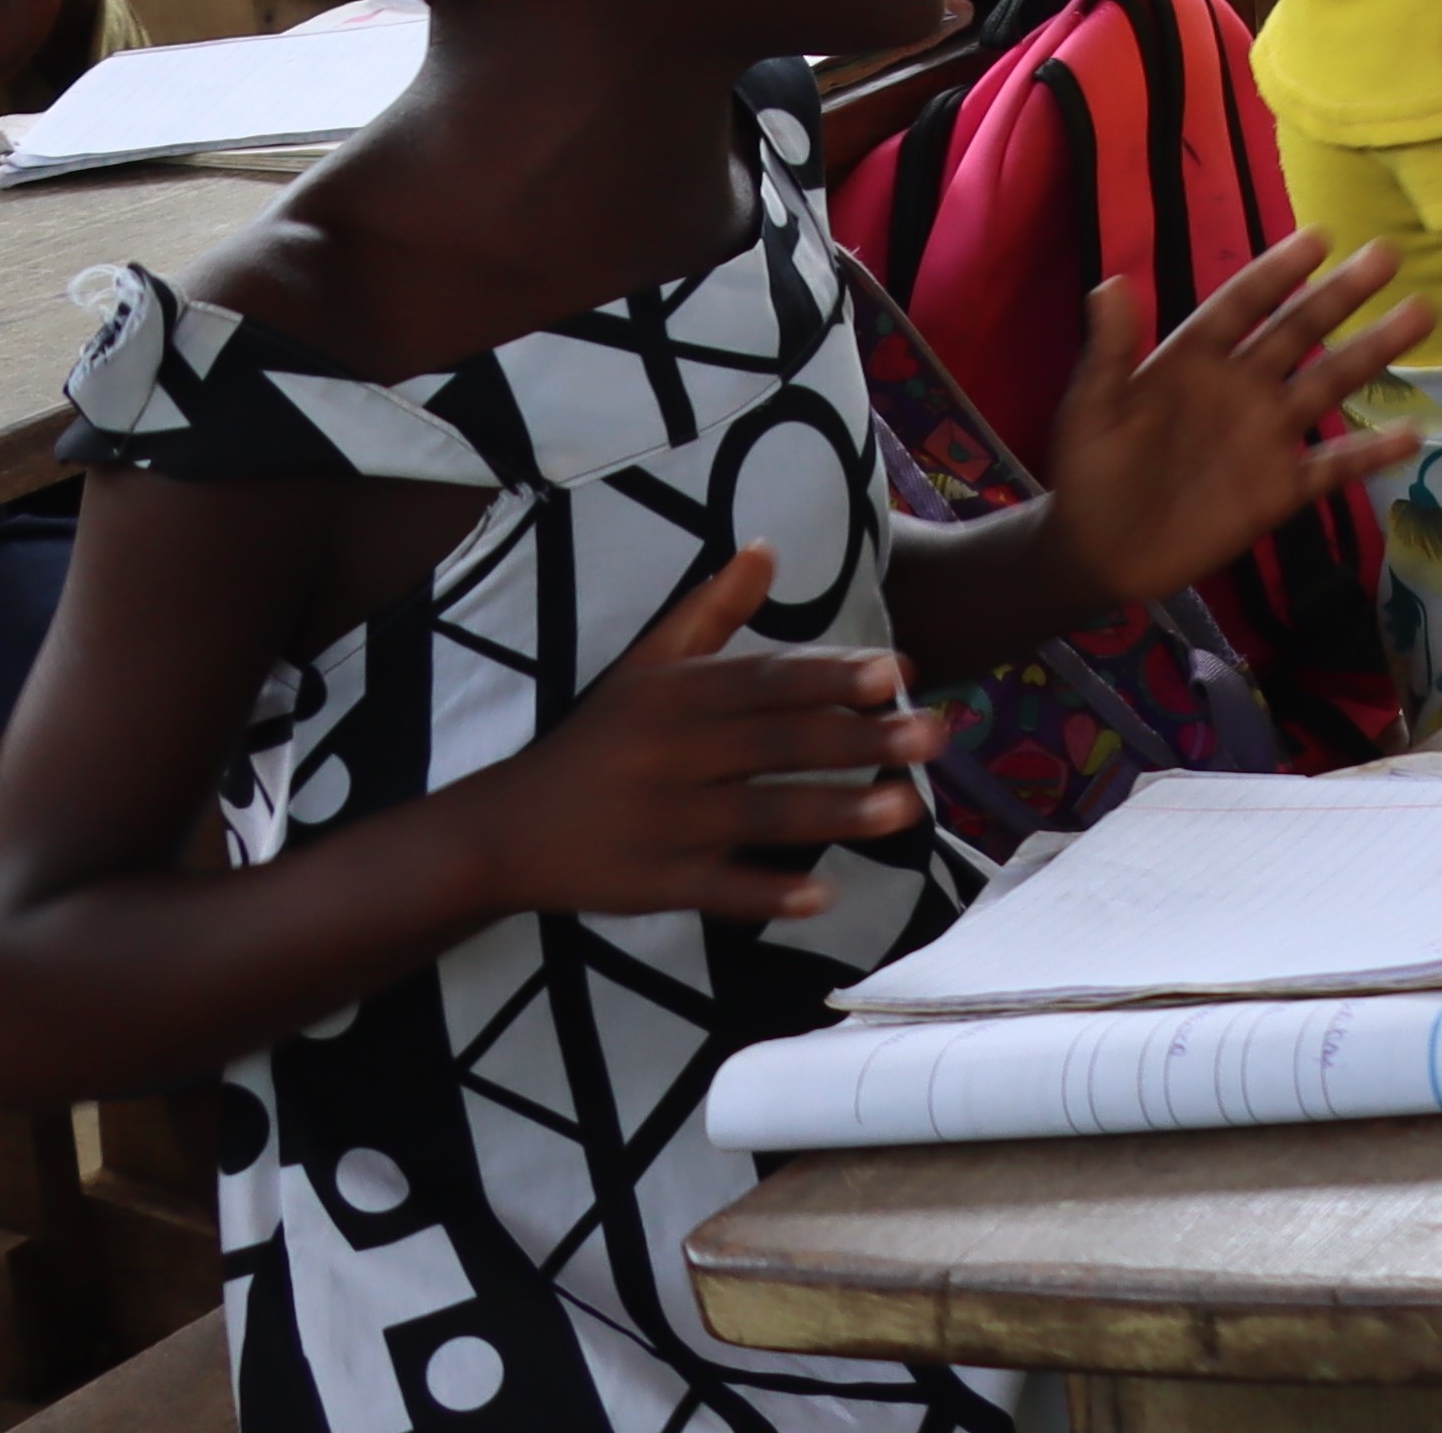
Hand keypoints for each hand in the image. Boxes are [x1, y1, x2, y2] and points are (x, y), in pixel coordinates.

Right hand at [452, 548, 949, 926]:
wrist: (506, 829)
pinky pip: (721, 889)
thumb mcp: (644, 667)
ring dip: (838, 814)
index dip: (832, 676)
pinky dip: (769, 895)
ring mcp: (665, 824)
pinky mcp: (655, 884)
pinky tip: (825, 895)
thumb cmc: (595, 741)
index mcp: (674, 698)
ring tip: (908, 809)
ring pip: (763, 817)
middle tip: (936, 735)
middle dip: (860, 740)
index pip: (766, 682)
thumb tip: (767, 547)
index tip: (899, 673)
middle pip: (778, 747)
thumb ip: (711, 612)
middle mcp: (672, 756)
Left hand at [1038, 231, 1429, 607]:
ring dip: (1373, 350)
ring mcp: (1266, 436)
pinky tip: (1413, 434)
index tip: (1319, 237)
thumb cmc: (1089, 469)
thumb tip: (1111, 282)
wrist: (1098, 551)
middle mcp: (1241, 386)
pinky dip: (1371, 452)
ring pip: (1328, 384)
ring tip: (1421, 313)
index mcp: (1193, 359)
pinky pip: (1332, 468)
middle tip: (1388, 255)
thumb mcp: (1092, 409)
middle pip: (1299, 331)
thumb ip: (1110, 352)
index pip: (1242, 304)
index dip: (1277, 273)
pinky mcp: (1279, 489)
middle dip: (1342, 294)